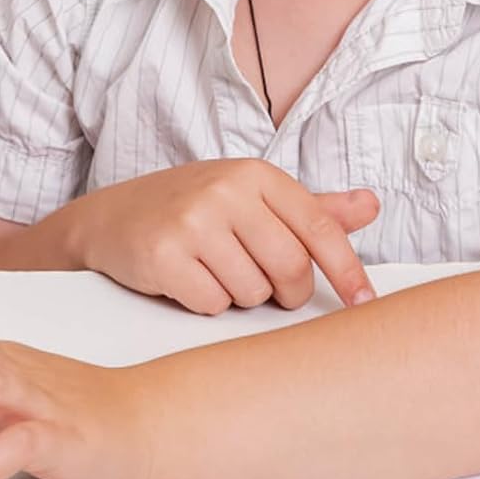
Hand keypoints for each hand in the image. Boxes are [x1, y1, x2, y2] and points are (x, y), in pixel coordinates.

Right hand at [69, 159, 378, 314]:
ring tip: (212, 271)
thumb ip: (310, 207)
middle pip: (291, 269)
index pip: (320, 230)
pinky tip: (187, 280)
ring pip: (253, 292)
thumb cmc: (187, 210)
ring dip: (239, 296)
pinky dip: (205, 303)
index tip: (363, 302)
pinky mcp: (163, 254)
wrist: (108, 219)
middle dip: (283, 291)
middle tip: (260, 282)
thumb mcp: (248, 198)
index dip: (347, 272)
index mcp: (253, 174)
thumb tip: (371, 205)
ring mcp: (192, 222)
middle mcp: (224, 191)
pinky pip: (213, 304)